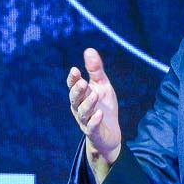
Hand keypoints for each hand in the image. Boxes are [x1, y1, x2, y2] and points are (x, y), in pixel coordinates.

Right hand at [67, 47, 121, 178]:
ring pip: (83, 112)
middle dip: (78, 91)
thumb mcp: (102, 86)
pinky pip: (92, 127)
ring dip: (88, 104)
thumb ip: (95, 70)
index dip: (73, 79)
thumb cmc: (104, 106)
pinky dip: (94, 121)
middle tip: (83, 82)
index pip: (73, 86)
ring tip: (95, 95)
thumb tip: (89, 49)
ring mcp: (85, 121)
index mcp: (80, 96)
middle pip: (75, 99)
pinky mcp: (93, 132)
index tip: (75, 70)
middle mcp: (79, 108)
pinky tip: (99, 114)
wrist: (110, 133)